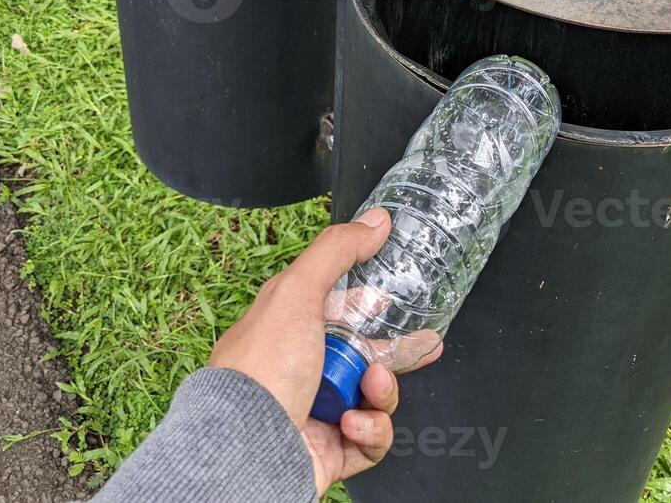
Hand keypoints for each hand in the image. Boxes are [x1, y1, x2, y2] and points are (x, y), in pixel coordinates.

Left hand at [208, 209, 443, 493]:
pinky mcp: (332, 450)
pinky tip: (354, 423)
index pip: (339, 309)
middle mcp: (302, 370)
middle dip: (394, 353)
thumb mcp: (296, 292)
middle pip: (366, 355)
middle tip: (424, 345)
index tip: (399, 300)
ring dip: (383, 391)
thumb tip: (377, 220)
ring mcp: (318, 412)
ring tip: (370, 387)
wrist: (245, 449)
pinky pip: (372, 440)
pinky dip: (371, 431)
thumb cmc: (262, 370)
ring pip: (375, 396)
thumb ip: (337, 253)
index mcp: (288, 329)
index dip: (372, 305)